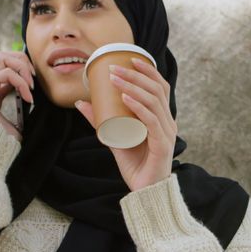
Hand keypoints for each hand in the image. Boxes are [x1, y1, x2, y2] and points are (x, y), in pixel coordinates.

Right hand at [0, 51, 34, 141]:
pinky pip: (7, 73)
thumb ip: (22, 104)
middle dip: (21, 60)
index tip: (34, 83)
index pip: (5, 64)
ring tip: (31, 85)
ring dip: (21, 67)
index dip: (22, 67)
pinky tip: (28, 96)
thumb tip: (37, 98)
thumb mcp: (18, 117)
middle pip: (1, 54)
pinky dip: (21, 82)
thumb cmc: (3, 136)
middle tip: (33, 78)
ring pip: (2, 56)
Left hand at [74, 58, 175, 191]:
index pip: (160, 88)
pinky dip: (139, 106)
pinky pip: (152, 121)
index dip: (148, 71)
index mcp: (161, 119)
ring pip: (154, 102)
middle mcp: (168, 123)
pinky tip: (126, 98)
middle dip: (136, 75)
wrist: (144, 192)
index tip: (131, 58)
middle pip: (157, 90)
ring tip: (115, 78)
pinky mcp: (162, 145)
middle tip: (115, 67)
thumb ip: (101, 121)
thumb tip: (81, 102)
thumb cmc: (134, 165)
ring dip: (133, 86)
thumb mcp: (114, 137)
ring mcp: (167, 134)